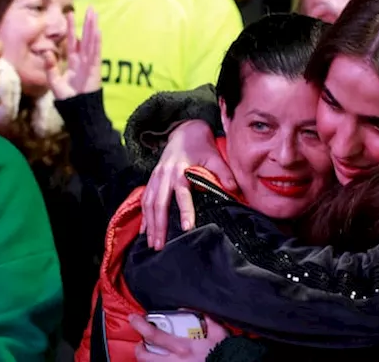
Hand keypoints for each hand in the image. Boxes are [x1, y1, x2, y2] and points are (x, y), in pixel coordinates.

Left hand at [48, 8, 101, 99]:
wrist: (78, 110)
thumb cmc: (68, 98)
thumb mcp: (55, 82)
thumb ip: (51, 67)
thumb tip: (47, 52)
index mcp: (73, 62)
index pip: (72, 41)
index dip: (71, 28)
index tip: (70, 14)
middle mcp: (82, 60)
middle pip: (85, 37)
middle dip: (87, 23)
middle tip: (90, 8)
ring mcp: (90, 63)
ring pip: (91, 41)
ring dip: (93, 27)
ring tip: (94, 14)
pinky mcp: (95, 68)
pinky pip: (96, 53)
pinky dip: (97, 42)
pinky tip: (97, 31)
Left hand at [130, 314, 226, 361]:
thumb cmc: (224, 352)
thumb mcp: (218, 332)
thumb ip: (204, 318)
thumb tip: (186, 309)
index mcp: (182, 347)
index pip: (154, 335)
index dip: (140, 325)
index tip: (133, 318)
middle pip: (144, 357)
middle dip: (138, 349)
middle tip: (141, 343)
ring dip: (147, 360)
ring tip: (150, 354)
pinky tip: (162, 361)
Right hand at [140, 120, 234, 249]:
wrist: (185, 131)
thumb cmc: (201, 146)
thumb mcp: (215, 156)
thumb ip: (223, 173)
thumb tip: (234, 190)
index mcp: (180, 170)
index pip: (181, 193)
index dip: (184, 210)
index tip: (187, 227)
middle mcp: (165, 175)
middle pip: (159, 203)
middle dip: (159, 225)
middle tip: (160, 246)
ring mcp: (156, 177)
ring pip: (149, 203)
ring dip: (150, 224)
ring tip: (153, 244)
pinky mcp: (153, 179)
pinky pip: (146, 199)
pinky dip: (144, 216)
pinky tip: (145, 231)